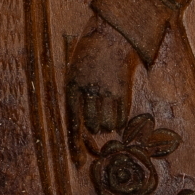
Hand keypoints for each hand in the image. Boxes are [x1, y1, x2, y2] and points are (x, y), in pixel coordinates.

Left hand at [65, 17, 136, 155]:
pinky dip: (119, 118)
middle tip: (97, 118)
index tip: (80, 162)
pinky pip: (121, 115)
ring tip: (106, 107)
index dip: (76, 145)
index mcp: (72, 85)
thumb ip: (77, 96)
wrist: (113, 32)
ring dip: (107, 123)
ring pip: (107, 123)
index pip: (73, 123)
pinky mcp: (122, 88)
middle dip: (94, 127)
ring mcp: (106, 90)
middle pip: (91, 125)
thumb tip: (83, 127)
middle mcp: (88, 90)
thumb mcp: (75, 70)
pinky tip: (117, 109)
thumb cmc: (92, 51)